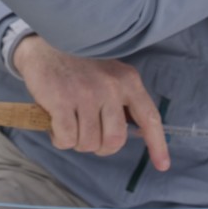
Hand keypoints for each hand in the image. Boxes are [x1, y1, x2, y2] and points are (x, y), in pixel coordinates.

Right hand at [13, 36, 169, 169]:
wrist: (44, 43)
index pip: (149, 117)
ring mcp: (86, 94)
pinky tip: (54, 125)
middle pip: (114, 140)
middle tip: (86, 134)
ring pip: (88, 143)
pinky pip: (67, 139)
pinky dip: (60, 139)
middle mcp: (111, 87)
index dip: (157, 145)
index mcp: (128, 80)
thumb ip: (122, 99)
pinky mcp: (62, 101)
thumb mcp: (110, 73)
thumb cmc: (79, 65)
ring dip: (76, 141)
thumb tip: (134, 131)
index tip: (163, 165)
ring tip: (67, 123)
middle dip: (99, 147)